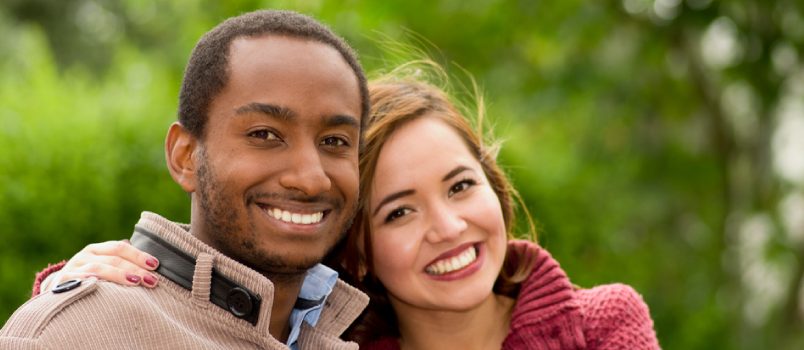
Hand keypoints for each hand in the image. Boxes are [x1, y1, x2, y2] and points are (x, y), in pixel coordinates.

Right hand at [41, 240, 159, 291]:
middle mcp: (84, 256)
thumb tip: (150, 263)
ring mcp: (73, 268)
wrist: (55, 293)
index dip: (138, 255)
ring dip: (119, 275)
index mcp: (96, 250)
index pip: (119, 247)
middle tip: (152, 280)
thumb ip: (120, 263)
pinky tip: (107, 288)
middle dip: (135, 268)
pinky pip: (80, 281)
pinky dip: (94, 282)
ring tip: (136, 282)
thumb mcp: (101, 267)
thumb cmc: (88, 281)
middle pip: (113, 258)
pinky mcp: (63, 282)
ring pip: (99, 268)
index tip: (155, 265)